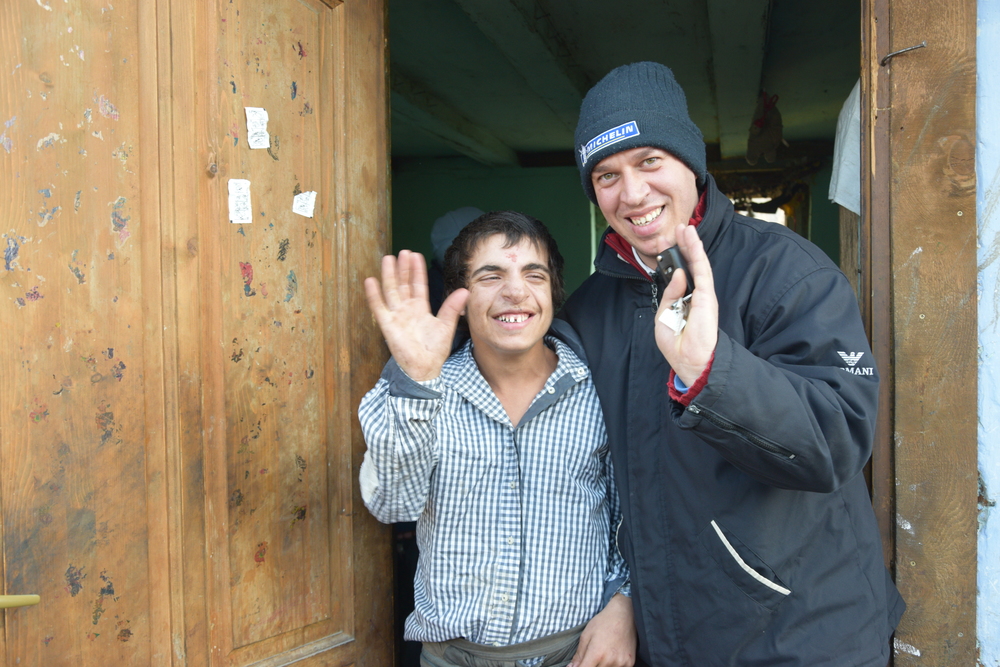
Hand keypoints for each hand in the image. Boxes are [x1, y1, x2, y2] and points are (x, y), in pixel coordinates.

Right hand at [364, 250, 468, 380]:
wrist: (425, 368)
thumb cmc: (434, 350)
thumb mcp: (446, 326)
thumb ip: (452, 308)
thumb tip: (465, 291)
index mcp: (420, 308)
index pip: (417, 285)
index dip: (416, 270)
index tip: (415, 255)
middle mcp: (407, 309)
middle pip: (403, 284)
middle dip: (402, 268)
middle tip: (402, 251)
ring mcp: (396, 316)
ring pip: (391, 291)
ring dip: (389, 275)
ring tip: (388, 258)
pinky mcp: (387, 325)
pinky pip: (378, 307)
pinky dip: (373, 295)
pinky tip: (370, 280)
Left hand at [568, 593, 635, 666]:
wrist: (624, 615)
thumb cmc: (603, 623)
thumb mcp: (586, 635)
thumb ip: (579, 655)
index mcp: (596, 653)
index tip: (579, 664)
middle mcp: (609, 660)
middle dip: (591, 665)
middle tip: (593, 655)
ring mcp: (621, 663)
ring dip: (602, 665)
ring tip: (604, 653)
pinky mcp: (629, 663)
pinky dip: (613, 665)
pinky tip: (613, 655)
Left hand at [654, 224, 717, 385]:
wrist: (689, 360)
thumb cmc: (678, 344)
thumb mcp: (665, 316)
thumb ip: (670, 294)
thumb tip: (678, 274)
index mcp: (685, 301)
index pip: (681, 275)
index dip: (675, 259)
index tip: (667, 243)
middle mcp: (695, 296)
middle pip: (690, 265)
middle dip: (684, 246)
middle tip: (679, 228)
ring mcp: (703, 294)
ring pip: (698, 263)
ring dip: (692, 244)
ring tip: (686, 227)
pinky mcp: (707, 296)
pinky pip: (702, 270)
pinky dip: (698, 253)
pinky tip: (693, 240)